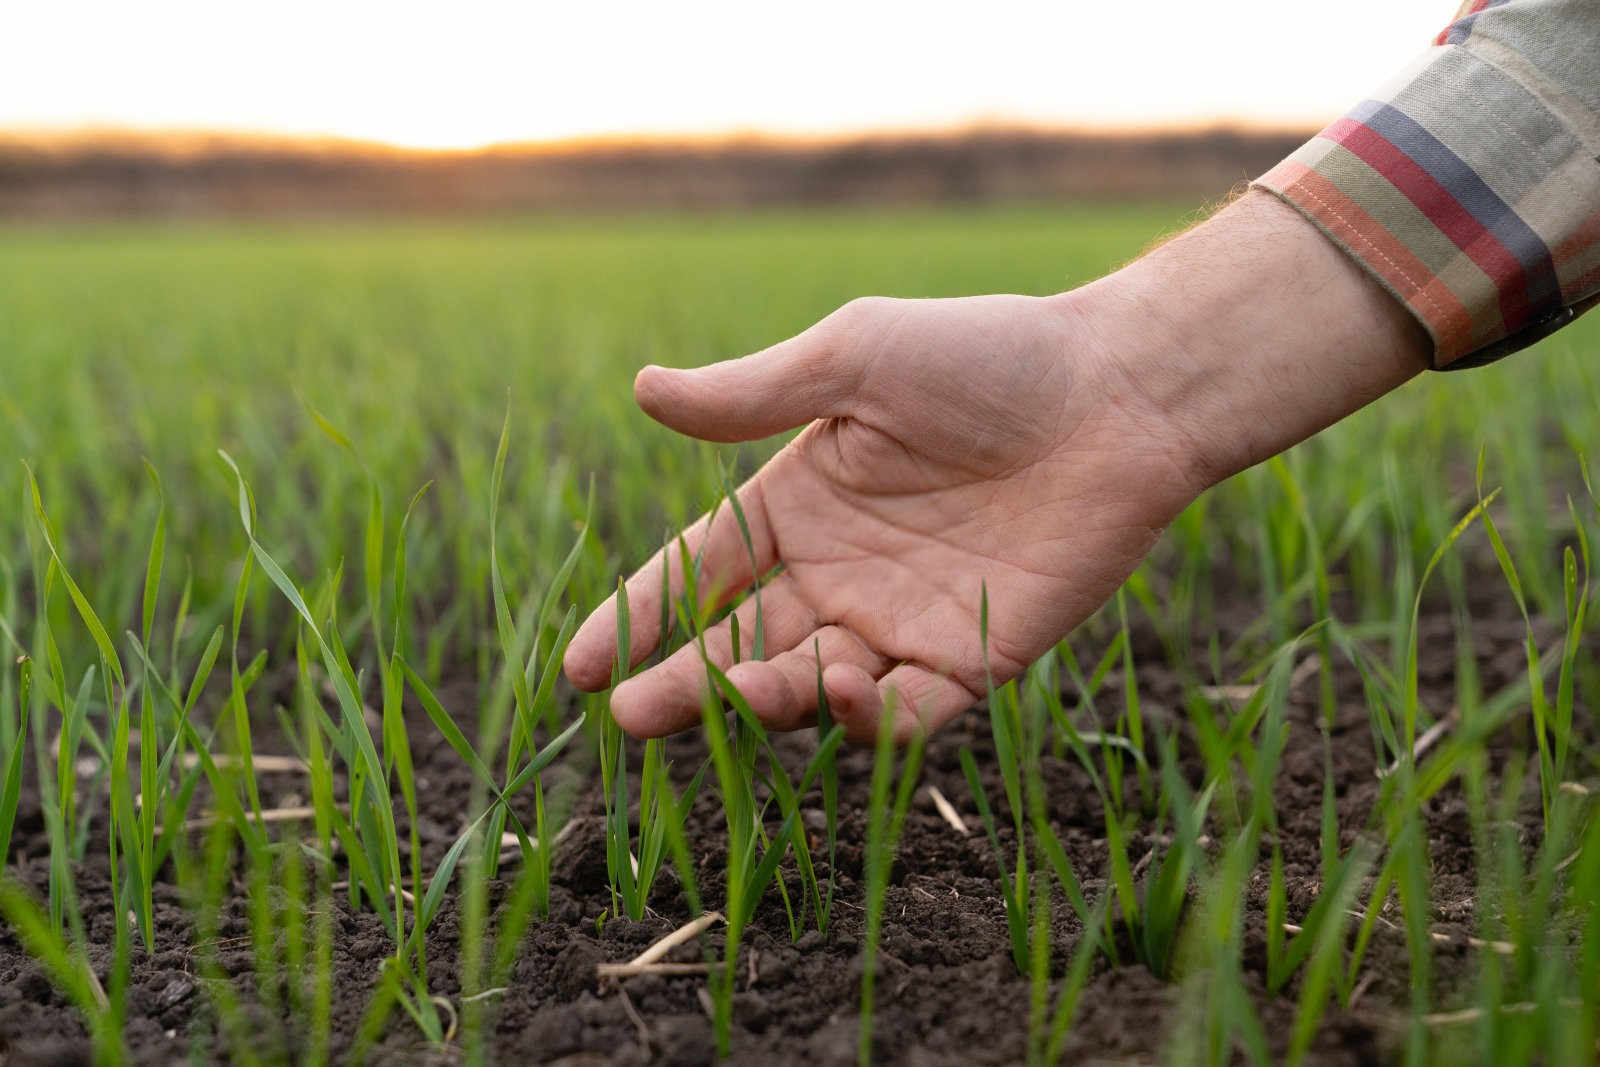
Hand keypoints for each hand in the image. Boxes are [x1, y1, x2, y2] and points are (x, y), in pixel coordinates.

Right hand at [560, 291, 1198, 741]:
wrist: (1118, 393)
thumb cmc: (986, 357)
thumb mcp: (853, 359)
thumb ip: (751, 396)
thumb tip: (642, 389)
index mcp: (800, 501)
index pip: (697, 572)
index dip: (638, 617)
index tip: (578, 667)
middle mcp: (839, 571)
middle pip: (739, 645)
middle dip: (682, 687)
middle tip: (630, 720)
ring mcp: (902, 621)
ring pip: (811, 687)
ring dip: (770, 699)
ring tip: (749, 688)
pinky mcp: (972, 659)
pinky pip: (908, 713)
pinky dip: (870, 720)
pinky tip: (842, 690)